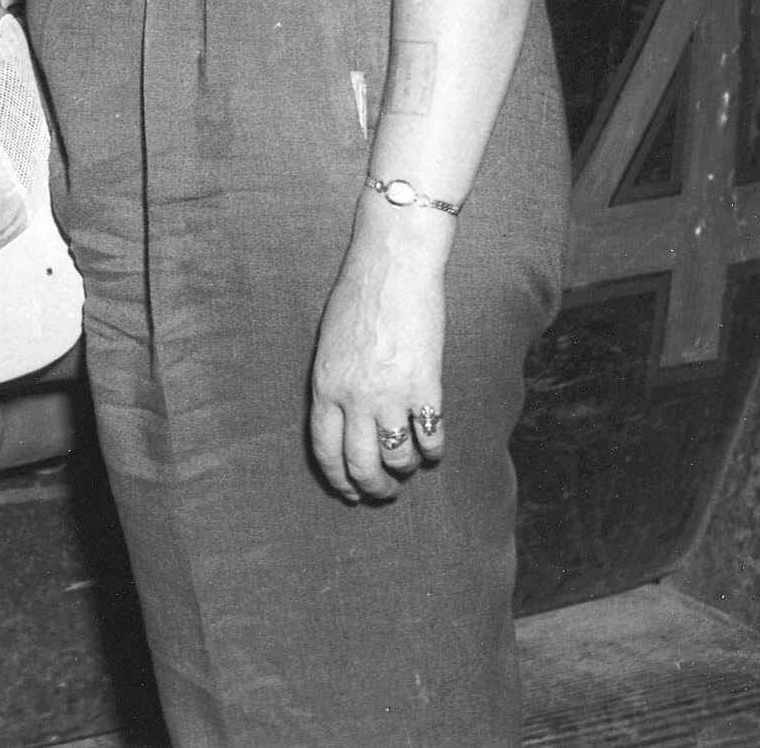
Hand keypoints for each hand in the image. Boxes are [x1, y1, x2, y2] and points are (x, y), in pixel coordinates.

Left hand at [307, 207, 451, 502]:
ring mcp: (390, 395)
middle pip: (360, 465)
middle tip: (385, 491)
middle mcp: (354, 398)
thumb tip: (344, 421)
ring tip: (410, 463)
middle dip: (373, 487)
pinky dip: (433, 449)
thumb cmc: (359, 298)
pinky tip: (433, 445)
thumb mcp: (330, 345)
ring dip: (405, 468)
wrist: (393, 268)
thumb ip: (334, 384)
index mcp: (325, 386)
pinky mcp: (425, 387)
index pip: (325, 450)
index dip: (339, 478)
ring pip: (397, 459)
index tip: (350, 492)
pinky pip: (430, 437)